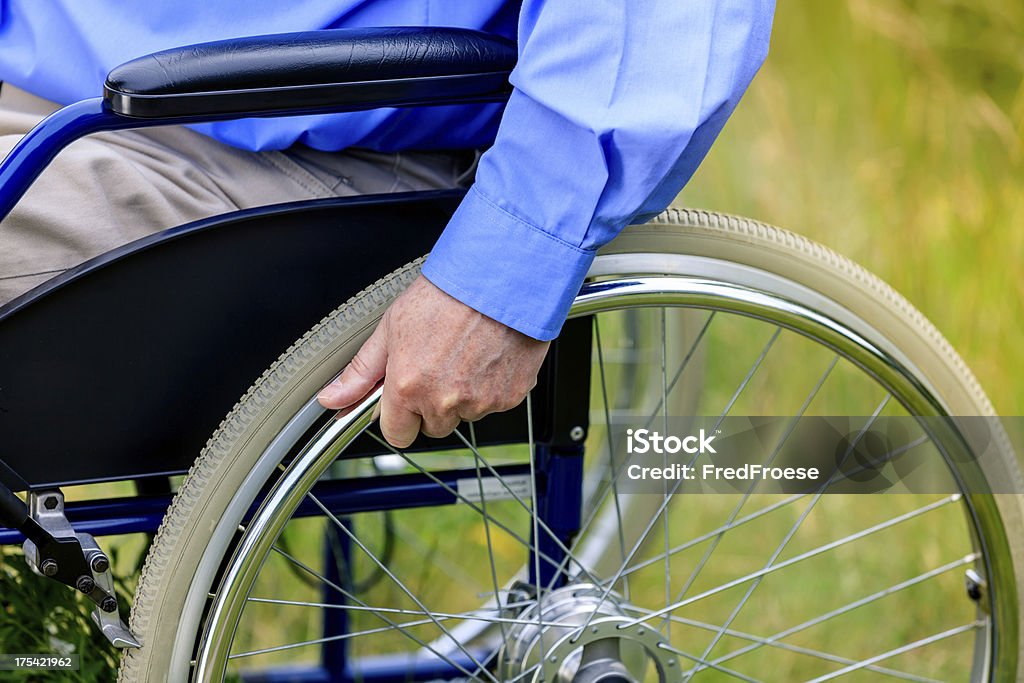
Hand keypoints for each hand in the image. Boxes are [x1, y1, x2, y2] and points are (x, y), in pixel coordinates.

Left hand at [317, 275, 550, 447]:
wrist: (499, 278)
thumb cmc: (448, 295)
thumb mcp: (391, 328)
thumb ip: (361, 372)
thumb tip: (333, 398)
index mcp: (408, 387)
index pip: (397, 434)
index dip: (399, 417)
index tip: (404, 401)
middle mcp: (444, 401)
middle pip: (433, 426)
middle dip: (432, 405)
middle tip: (438, 365)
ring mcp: (480, 402)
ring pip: (465, 414)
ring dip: (463, 395)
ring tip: (465, 354)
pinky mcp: (510, 397)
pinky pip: (495, 403)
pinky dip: (491, 386)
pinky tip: (487, 356)